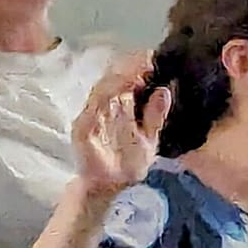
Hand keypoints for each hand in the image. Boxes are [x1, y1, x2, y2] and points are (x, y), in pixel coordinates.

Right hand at [73, 52, 169, 199]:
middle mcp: (103, 105)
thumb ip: (156, 116)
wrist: (111, 190)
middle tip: (148, 60)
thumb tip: (164, 90)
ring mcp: (91, 115)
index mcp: (119, 104)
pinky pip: (93, 108)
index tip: (154, 58)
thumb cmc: (128, 163)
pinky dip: (106, 97)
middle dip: (130, 66)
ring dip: (120, 77)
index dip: (138, 65)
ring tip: (139, 71)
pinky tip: (122, 92)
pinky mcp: (83, 128)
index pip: (125, 77)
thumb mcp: (150, 138)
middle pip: (113, 76)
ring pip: (103, 87)